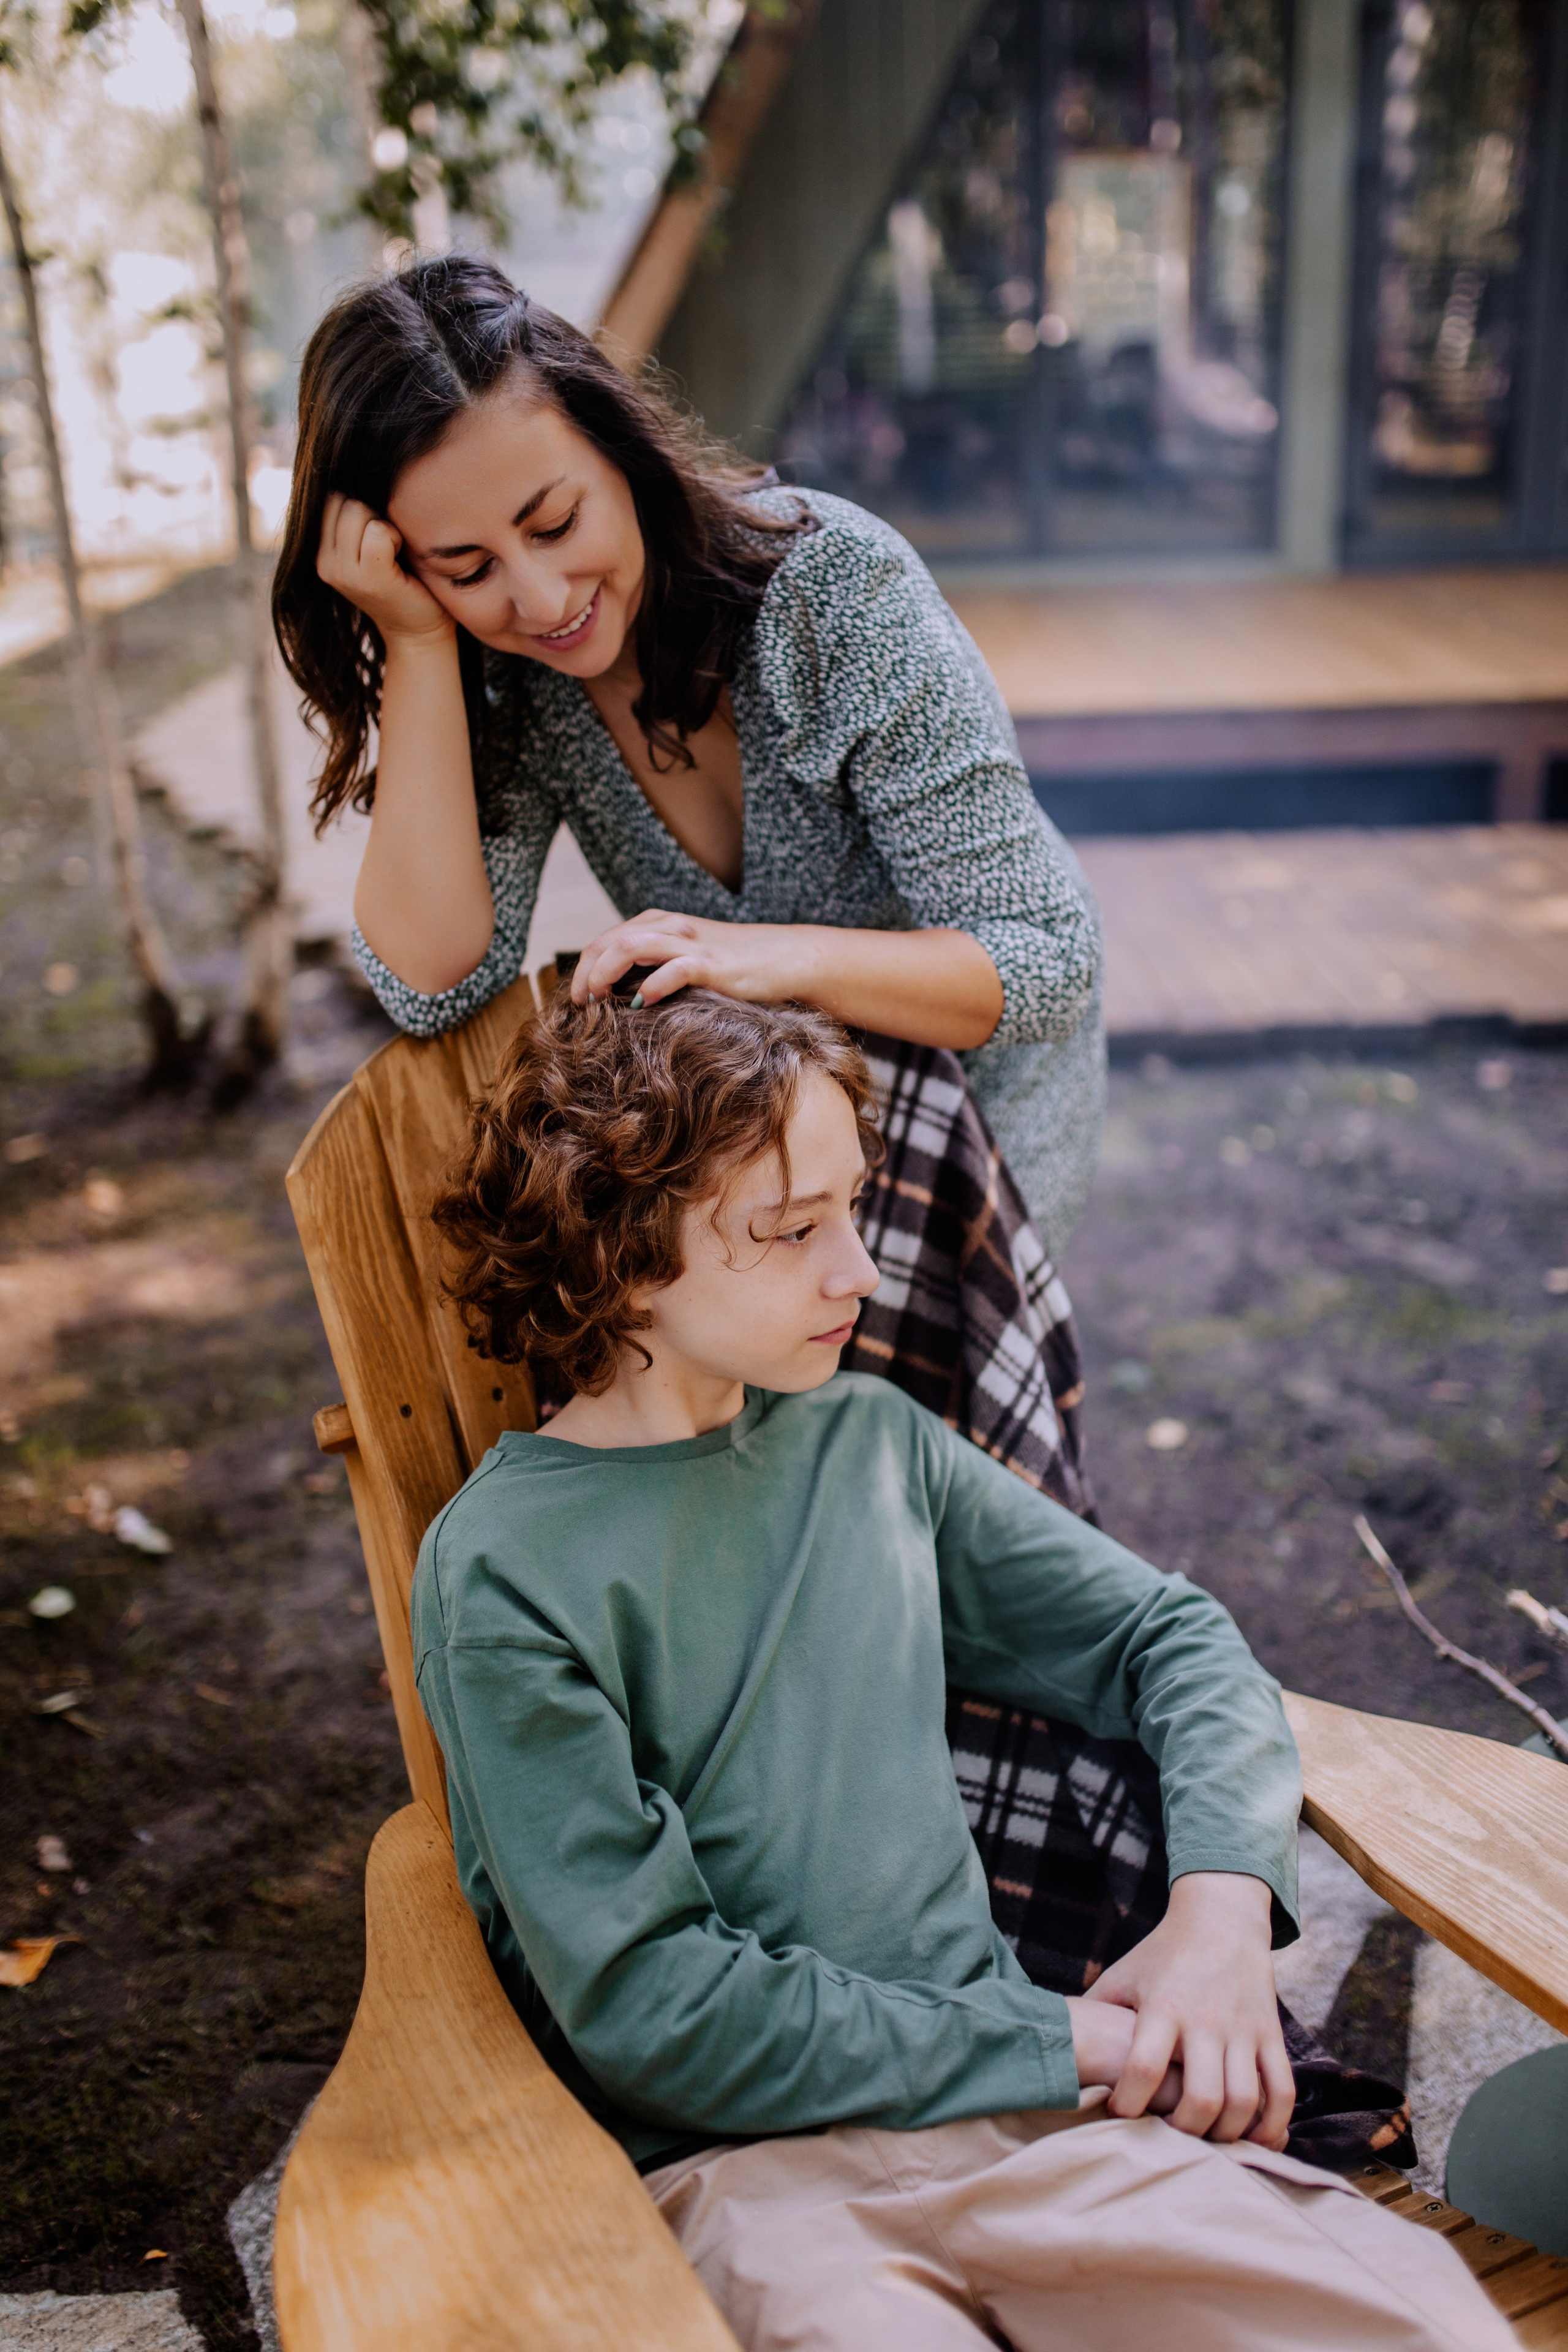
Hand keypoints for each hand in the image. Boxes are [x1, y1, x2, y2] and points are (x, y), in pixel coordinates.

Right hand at [317, 492, 453, 648]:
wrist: (420, 632)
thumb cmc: (406, 581)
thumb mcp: (373, 545)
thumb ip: (357, 517)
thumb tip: (356, 463)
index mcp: (321, 551)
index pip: (331, 498)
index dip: (361, 507)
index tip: (379, 535)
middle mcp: (323, 562)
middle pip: (344, 501)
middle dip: (374, 513)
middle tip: (390, 547)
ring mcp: (341, 572)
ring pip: (358, 512)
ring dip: (386, 525)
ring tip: (393, 553)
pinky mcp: (366, 579)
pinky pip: (378, 532)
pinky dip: (395, 538)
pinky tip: (400, 559)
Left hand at [569, 910, 807, 1009]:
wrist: (785, 958)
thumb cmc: (735, 965)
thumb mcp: (688, 959)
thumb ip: (656, 965)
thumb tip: (621, 993)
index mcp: (660, 924)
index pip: (605, 939)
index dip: (584, 967)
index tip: (578, 999)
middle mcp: (670, 927)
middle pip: (609, 940)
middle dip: (586, 972)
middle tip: (580, 1004)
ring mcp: (689, 944)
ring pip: (630, 946)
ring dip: (605, 973)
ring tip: (598, 1002)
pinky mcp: (711, 964)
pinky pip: (672, 969)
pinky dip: (650, 986)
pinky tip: (640, 1004)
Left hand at [1081, 1872, 1293, 2148]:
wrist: (1222, 1918)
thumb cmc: (1162, 1954)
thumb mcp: (1122, 1976)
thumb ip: (1095, 2015)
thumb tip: (1055, 2050)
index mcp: (1164, 2006)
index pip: (1144, 2066)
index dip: (1129, 2102)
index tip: (1119, 2117)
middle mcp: (1206, 2020)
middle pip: (1201, 2097)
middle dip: (1183, 2132)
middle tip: (1168, 2139)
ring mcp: (1243, 2029)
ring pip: (1243, 2101)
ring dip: (1225, 2135)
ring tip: (1204, 2142)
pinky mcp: (1271, 2035)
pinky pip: (1280, 2091)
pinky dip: (1272, 2127)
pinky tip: (1254, 2141)